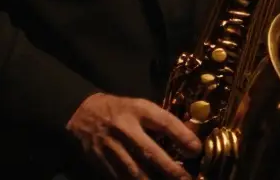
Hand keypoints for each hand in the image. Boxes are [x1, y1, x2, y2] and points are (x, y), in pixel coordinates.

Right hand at [65, 92, 199, 178]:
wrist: (83, 115)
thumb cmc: (121, 111)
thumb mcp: (142, 107)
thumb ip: (162, 121)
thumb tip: (189, 139)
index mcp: (138, 110)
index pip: (164, 122)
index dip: (182, 136)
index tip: (196, 150)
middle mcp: (124, 129)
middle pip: (149, 152)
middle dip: (170, 168)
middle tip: (186, 178)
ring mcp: (111, 148)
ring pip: (134, 171)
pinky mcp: (101, 163)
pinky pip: (121, 178)